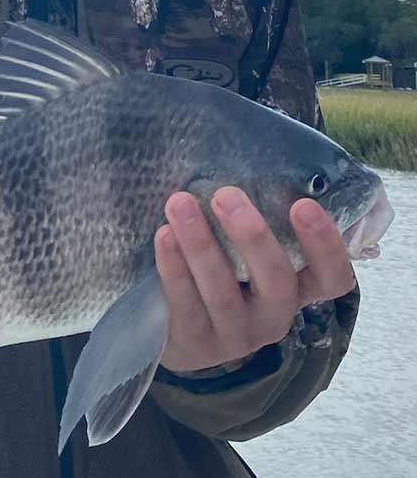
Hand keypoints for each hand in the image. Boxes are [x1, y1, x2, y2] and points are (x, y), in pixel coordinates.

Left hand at [154, 186, 355, 373]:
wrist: (179, 328)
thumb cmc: (223, 268)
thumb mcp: (246, 251)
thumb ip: (258, 217)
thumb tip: (246, 153)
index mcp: (297, 290)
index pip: (332, 278)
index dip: (325, 246)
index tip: (303, 204)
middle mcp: (273, 316)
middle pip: (276, 282)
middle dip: (252, 236)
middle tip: (225, 195)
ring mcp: (235, 334)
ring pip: (222, 292)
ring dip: (200, 244)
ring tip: (179, 203)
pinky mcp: (196, 341)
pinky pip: (185, 304)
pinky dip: (174, 267)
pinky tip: (163, 235)